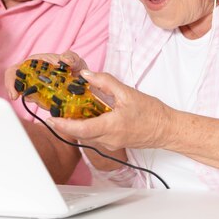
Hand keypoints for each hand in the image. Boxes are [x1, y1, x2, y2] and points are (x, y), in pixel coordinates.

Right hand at [4, 50, 88, 99]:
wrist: (84, 80)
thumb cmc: (75, 66)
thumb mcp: (75, 60)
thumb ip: (71, 57)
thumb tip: (64, 59)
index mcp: (33, 64)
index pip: (14, 71)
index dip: (10, 81)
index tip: (15, 94)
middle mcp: (32, 76)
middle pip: (17, 86)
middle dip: (21, 96)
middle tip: (33, 101)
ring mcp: (37, 88)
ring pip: (29, 98)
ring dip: (38, 101)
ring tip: (52, 100)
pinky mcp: (44, 99)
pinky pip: (40, 104)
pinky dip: (45, 106)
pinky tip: (55, 104)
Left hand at [46, 70, 171, 150]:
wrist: (167, 129)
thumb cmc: (152, 113)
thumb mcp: (127, 92)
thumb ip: (105, 82)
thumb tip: (86, 75)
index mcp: (111, 127)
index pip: (81, 129)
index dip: (63, 125)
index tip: (51, 119)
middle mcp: (108, 139)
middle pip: (80, 133)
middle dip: (66, 123)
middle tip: (55, 110)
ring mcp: (111, 144)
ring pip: (87, 136)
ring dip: (77, 125)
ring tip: (68, 110)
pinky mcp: (114, 144)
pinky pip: (95, 136)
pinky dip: (87, 126)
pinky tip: (86, 115)